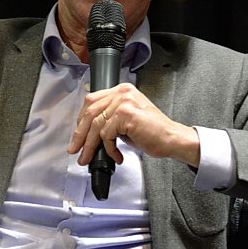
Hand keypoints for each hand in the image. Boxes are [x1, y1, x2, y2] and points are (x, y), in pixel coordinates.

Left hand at [67, 83, 200, 166]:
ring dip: (90, 146)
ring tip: (88, 158)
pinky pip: (107, 135)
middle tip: (75, 149)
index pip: (92, 100)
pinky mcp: (126, 115)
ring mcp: (124, 102)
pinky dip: (109, 149)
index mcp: (122, 90)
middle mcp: (122, 93)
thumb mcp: (126, 120)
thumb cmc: (152, 132)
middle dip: (80, 135)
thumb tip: (87, 133)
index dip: (81, 119)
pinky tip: (116, 156)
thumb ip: (109, 118)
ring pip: (96, 126)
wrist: (172, 138)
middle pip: (90, 112)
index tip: (78, 135)